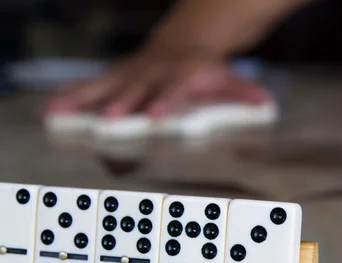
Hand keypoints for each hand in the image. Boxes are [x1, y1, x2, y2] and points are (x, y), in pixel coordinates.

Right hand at [43, 50, 271, 117]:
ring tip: (60, 113)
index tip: (155, 115)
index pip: (174, 90)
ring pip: (105, 85)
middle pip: (136, 89)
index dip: (165, 101)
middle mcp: (153, 72)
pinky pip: (91, 84)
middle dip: (123, 103)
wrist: (186, 40)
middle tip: (110, 118)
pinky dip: (71, 96)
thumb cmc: (206, 67)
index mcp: (181, 74)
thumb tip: (265, 104)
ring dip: (84, 100)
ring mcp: (132, 72)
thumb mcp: (228, 77)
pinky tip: (52, 108)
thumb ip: (244, 92)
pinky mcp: (117, 74)